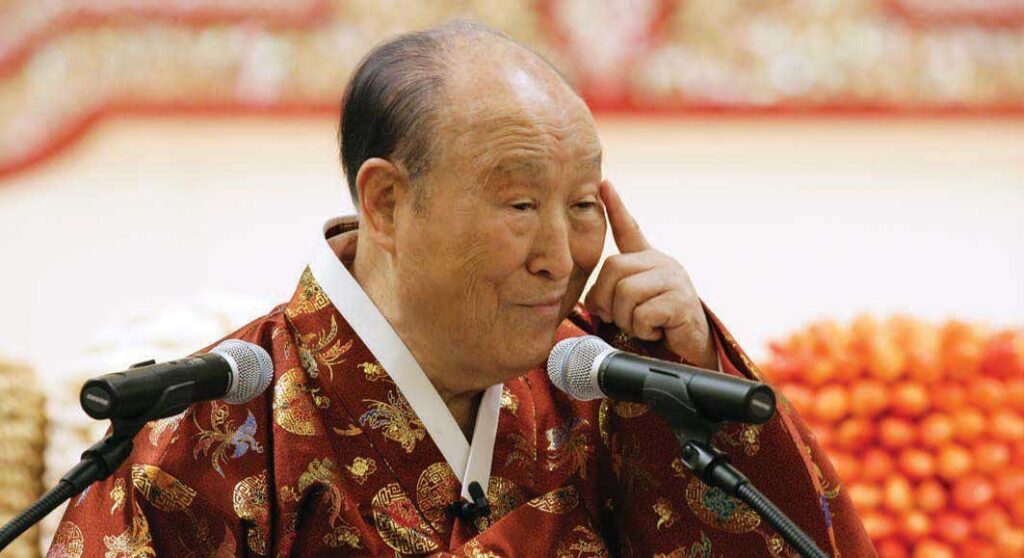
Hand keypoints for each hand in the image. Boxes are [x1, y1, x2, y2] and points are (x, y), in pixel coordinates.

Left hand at [584, 181, 716, 369]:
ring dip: (627, 319)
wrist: (692, 354)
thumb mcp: (631, 308)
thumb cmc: (658, 332)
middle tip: (624, 319)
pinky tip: (659, 331)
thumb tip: (589, 303)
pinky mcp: (681, 300)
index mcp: (647, 263)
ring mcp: (673, 279)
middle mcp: (661, 263)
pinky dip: (644, 329)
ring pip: (625, 292)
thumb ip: (613, 295)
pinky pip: (642, 313)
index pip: (629, 229)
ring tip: (646, 325)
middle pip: (612, 268)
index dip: (615, 206)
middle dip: (607, 300)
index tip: (604, 184)